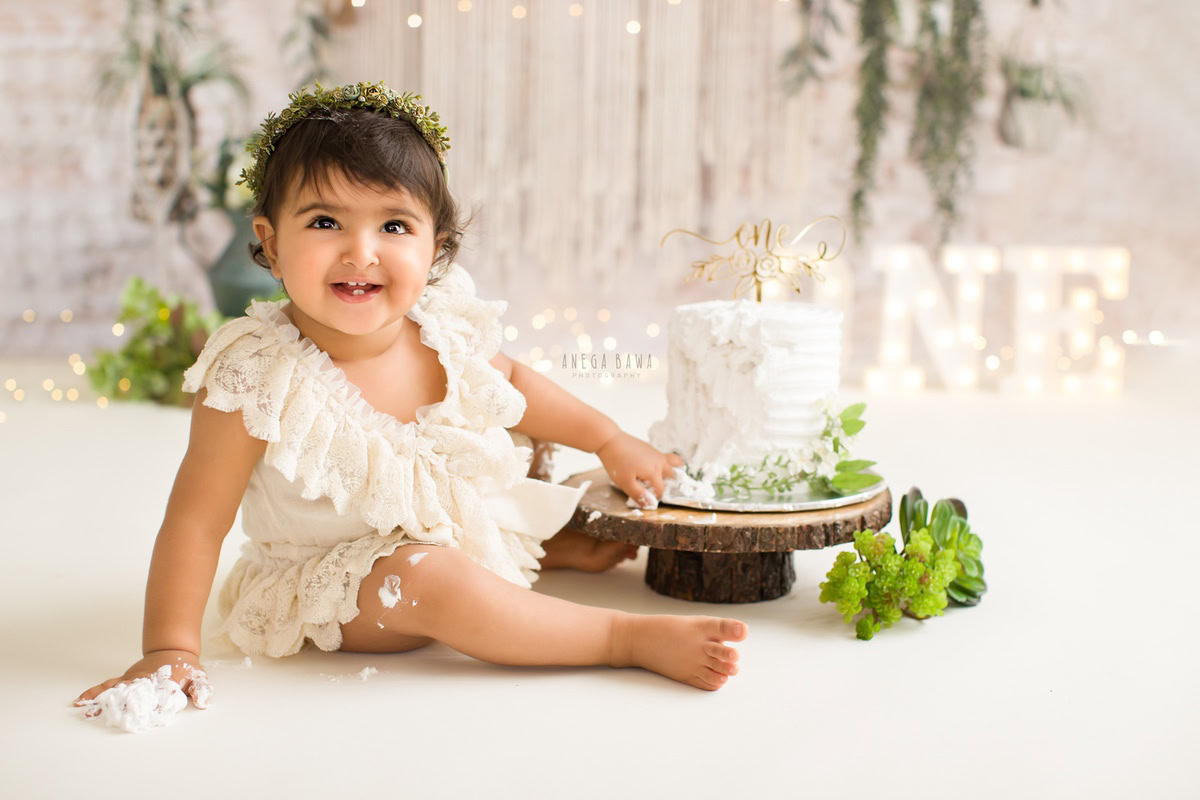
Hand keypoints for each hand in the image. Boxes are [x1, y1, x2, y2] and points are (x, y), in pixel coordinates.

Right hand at [74, 649, 211, 711]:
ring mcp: (132, 679)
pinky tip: (81, 700)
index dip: (142, 706)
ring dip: (99, 698)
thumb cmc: (186, 666)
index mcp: (160, 683)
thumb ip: (200, 689)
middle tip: (98, 714)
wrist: (174, 648)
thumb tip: (203, 702)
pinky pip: (108, 685)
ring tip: (82, 709)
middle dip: (115, 704)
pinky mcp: (125, 679)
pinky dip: (94, 692)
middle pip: (127, 693)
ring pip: (114, 688)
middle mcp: (143, 681)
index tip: (132, 716)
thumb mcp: (197, 677)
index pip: (150, 696)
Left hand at [596, 430, 682, 506]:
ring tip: (662, 476)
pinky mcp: (651, 448)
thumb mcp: (625, 483)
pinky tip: (650, 467)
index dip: (655, 496)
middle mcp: (659, 462)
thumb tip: (650, 504)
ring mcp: (656, 453)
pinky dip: (664, 463)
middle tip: (654, 487)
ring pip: (673, 463)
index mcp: (654, 472)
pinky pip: (664, 457)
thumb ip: (638, 495)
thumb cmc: (617, 462)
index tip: (646, 497)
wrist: (610, 440)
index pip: (661, 490)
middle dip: (667, 483)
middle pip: (672, 475)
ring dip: (671, 470)